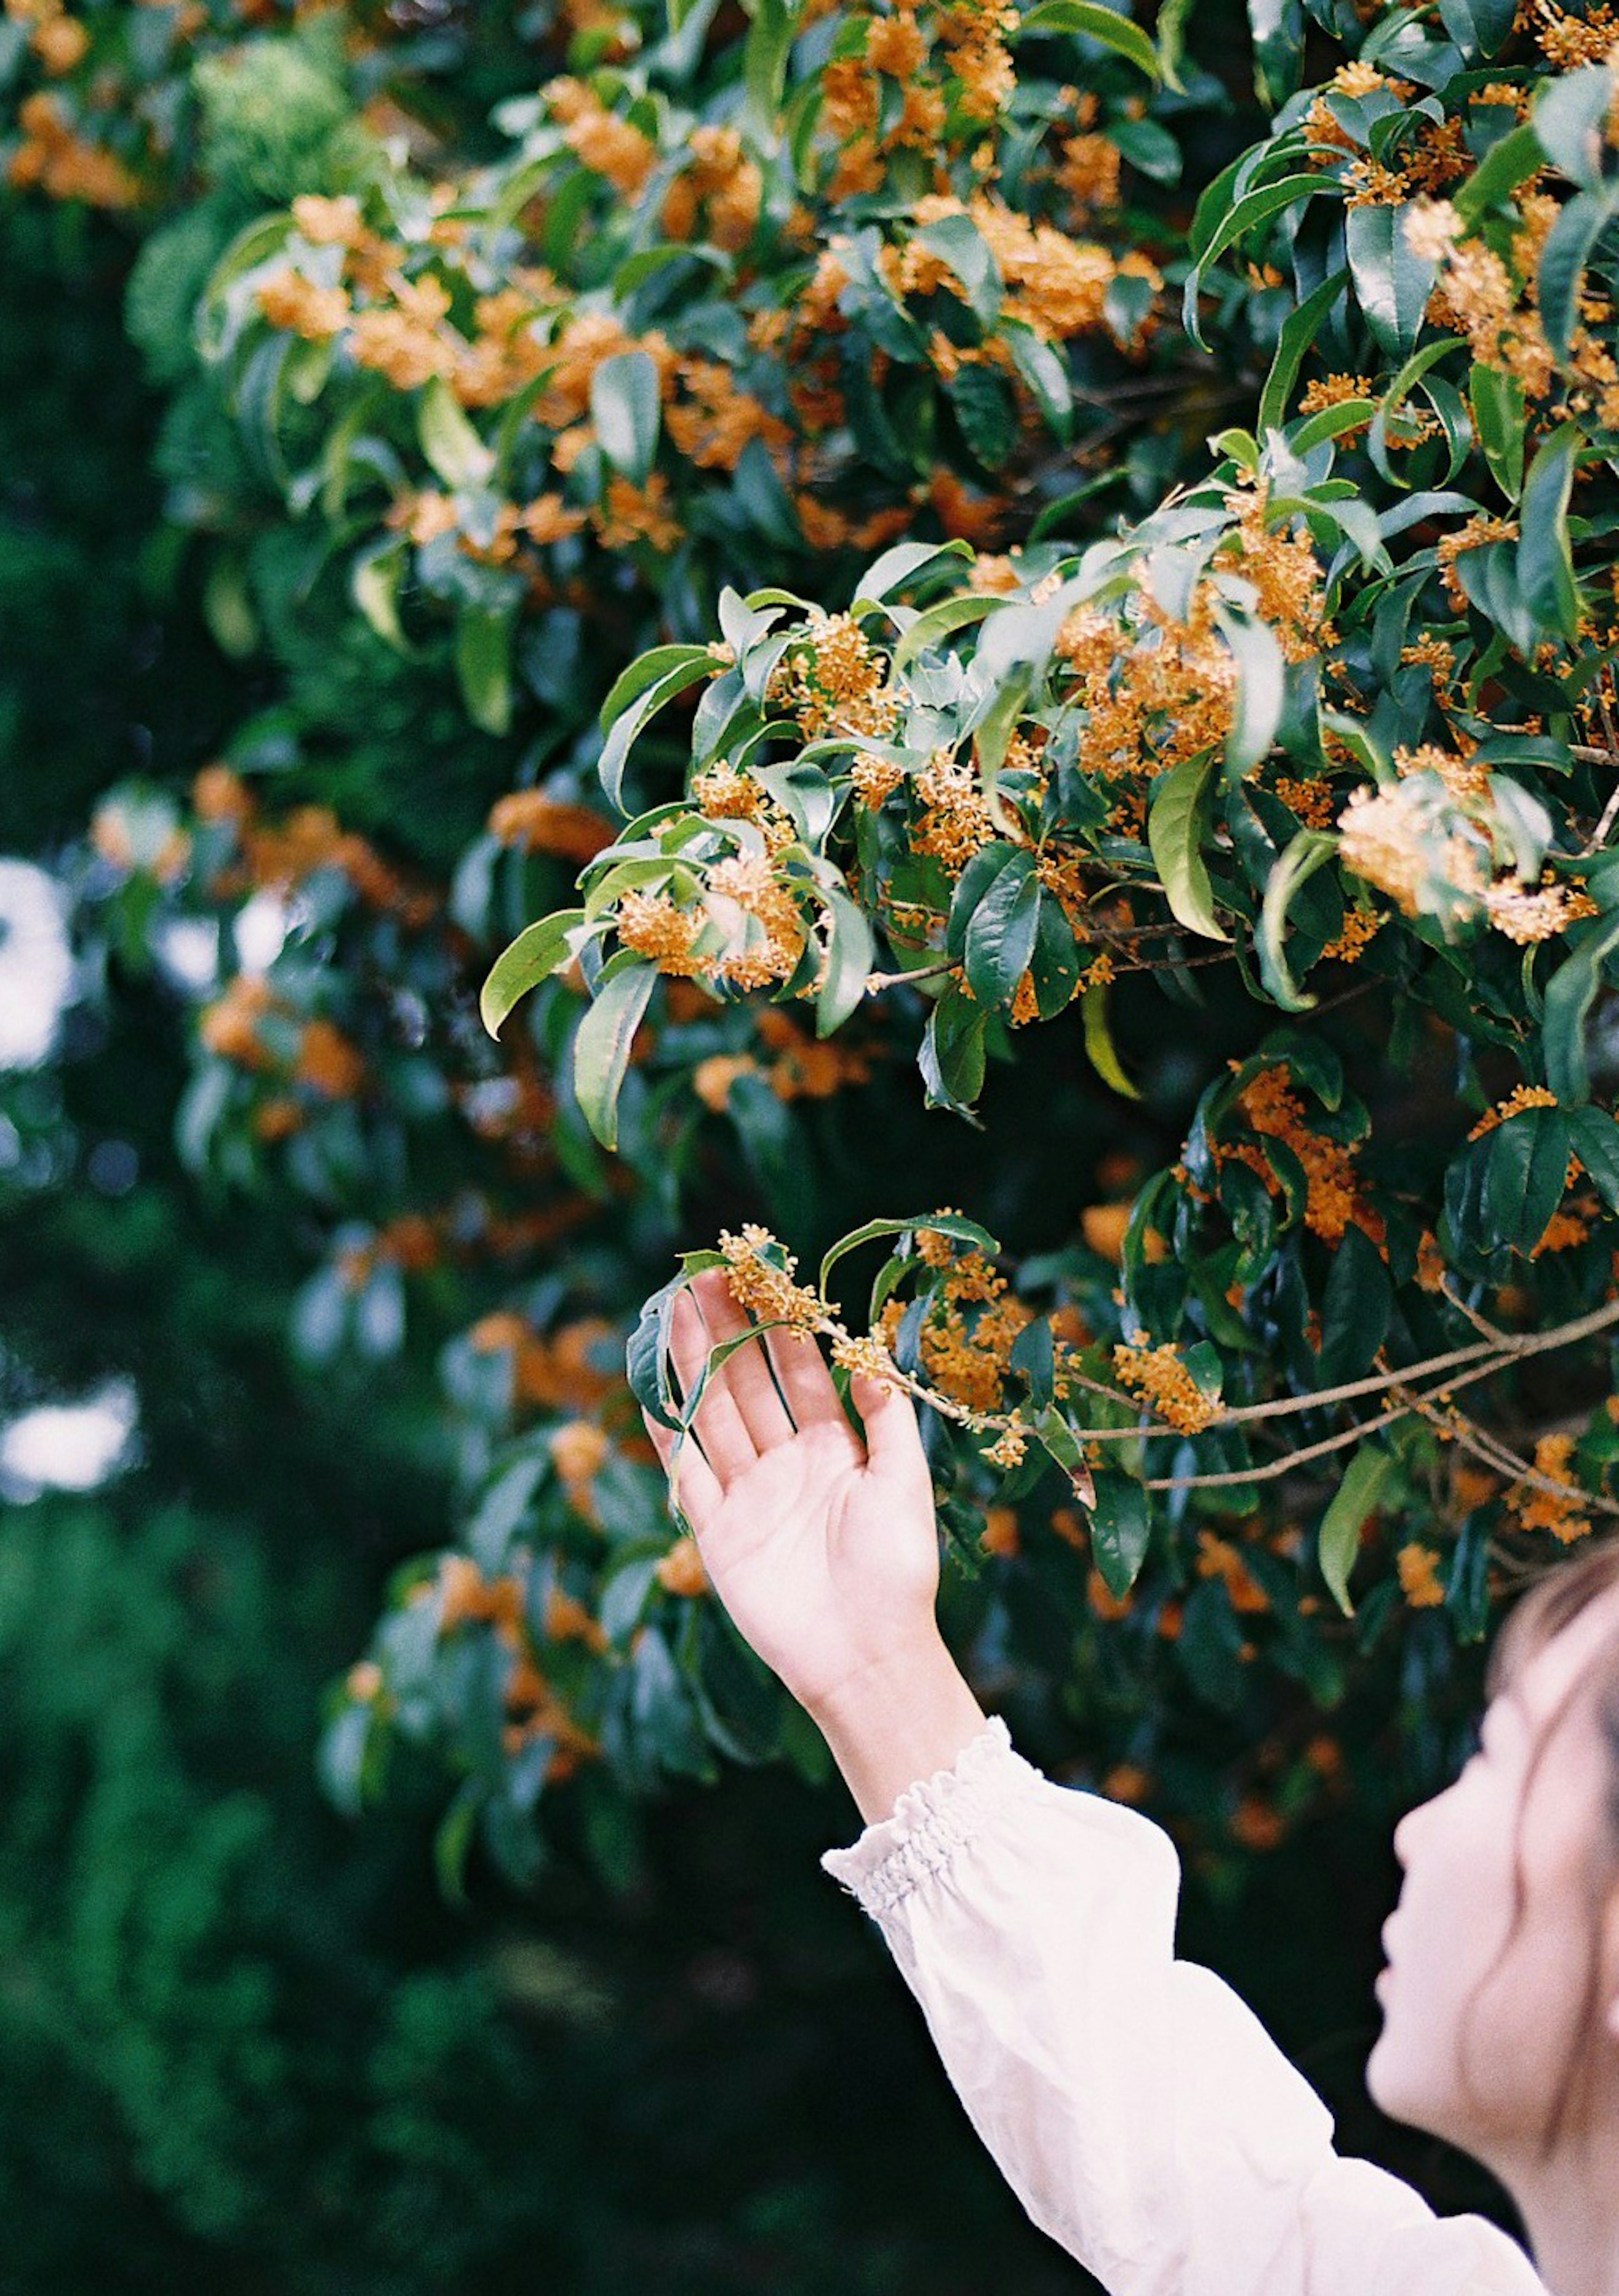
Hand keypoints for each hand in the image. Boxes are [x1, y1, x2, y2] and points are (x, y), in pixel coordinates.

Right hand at [639, 1267, 943, 1720]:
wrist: (866, 1655)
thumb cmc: (897, 1571)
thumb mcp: (906, 1483)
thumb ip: (888, 1419)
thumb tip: (871, 1356)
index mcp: (835, 1448)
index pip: (799, 1372)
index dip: (779, 1326)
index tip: (761, 1278)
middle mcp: (787, 1464)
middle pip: (748, 1383)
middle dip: (726, 1330)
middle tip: (704, 1275)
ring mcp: (748, 1496)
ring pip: (713, 1415)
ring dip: (693, 1365)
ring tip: (673, 1311)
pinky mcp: (717, 1533)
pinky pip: (687, 1475)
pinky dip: (667, 1437)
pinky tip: (650, 1394)